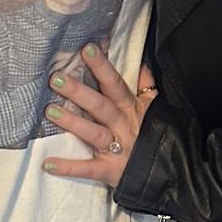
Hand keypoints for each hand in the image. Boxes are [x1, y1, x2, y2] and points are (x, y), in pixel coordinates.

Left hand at [41, 45, 157, 188]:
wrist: (172, 172)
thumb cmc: (157, 136)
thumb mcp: (155, 109)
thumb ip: (147, 87)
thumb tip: (142, 64)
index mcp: (131, 108)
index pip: (115, 83)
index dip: (102, 66)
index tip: (86, 49)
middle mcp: (123, 125)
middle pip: (100, 105)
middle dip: (78, 91)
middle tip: (55, 78)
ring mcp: (117, 148)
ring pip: (94, 133)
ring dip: (72, 122)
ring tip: (49, 111)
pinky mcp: (110, 170)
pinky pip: (89, 169)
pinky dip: (69, 167)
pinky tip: (48, 164)